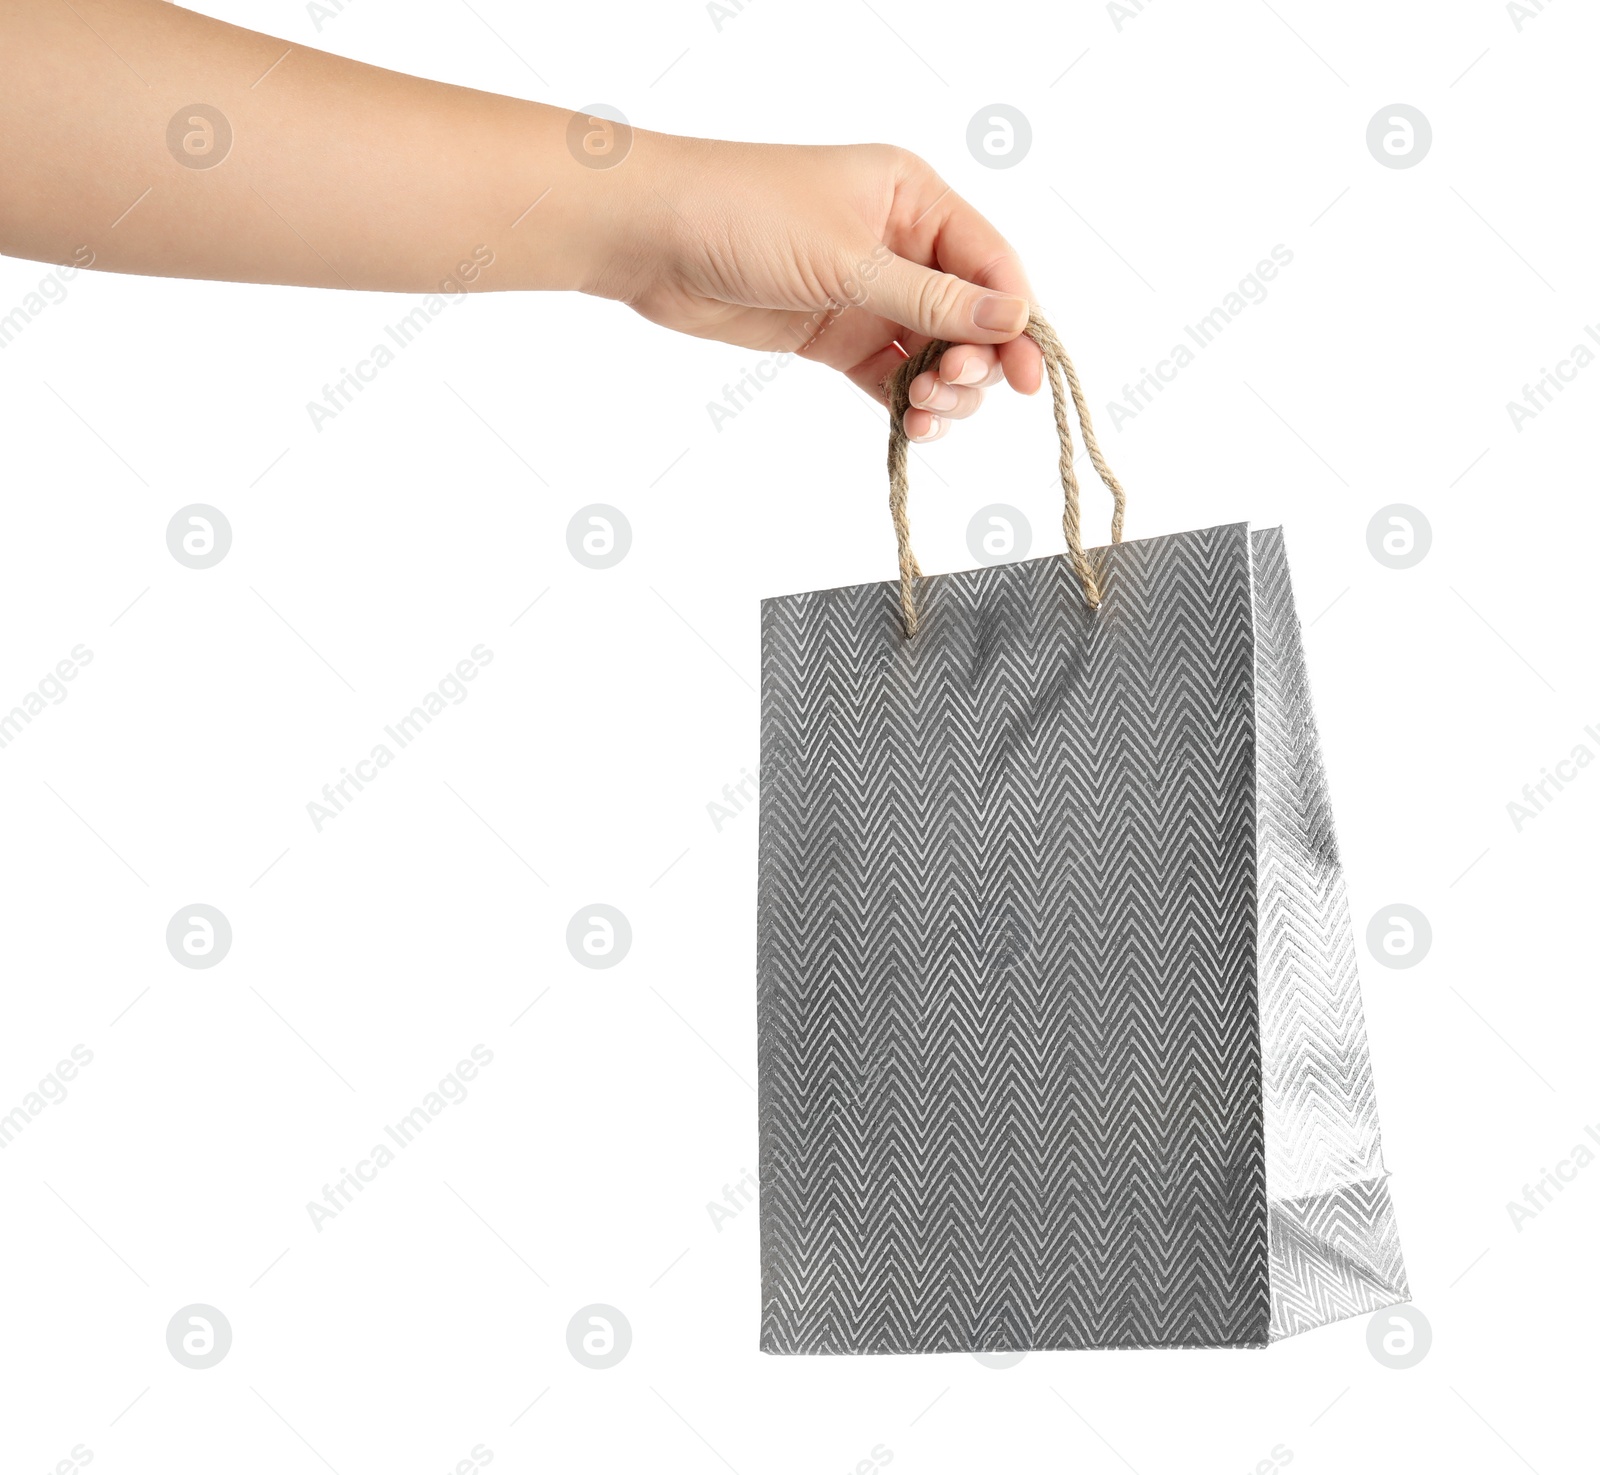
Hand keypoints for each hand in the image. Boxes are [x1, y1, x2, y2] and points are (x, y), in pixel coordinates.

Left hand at [592, 134, 1042, 441]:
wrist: (652, 236)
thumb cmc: (746, 216)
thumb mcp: (849, 258)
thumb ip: (931, 298)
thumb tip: (1014, 319)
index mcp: (914, 198)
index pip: (991, 265)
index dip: (1015, 322)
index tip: (1027, 379)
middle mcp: (898, 244)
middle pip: (970, 316)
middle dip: (973, 361)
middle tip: (946, 389)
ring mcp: (866, 292)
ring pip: (932, 351)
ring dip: (942, 390)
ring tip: (923, 413)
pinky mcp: (833, 334)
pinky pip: (889, 373)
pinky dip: (905, 403)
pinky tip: (912, 428)